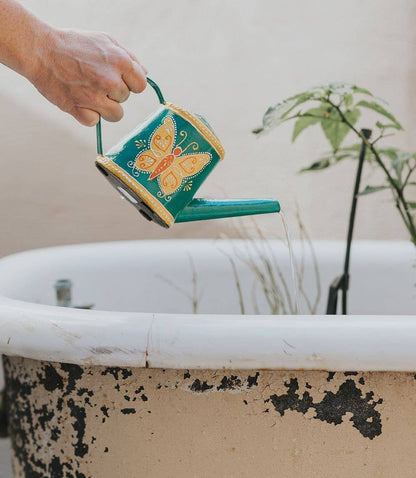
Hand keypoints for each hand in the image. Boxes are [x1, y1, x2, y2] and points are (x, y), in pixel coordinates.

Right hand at [28, 28, 147, 125]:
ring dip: (105, 108)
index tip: (119, 80)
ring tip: (90, 93)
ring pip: (115, 115)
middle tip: (95, 81)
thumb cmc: (73, 45)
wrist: (40, 50)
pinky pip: (94, 122)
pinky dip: (87, 114)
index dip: (130, 83)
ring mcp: (94, 96)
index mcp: (119, 61)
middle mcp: (109, 80)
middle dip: (114, 92)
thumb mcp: (105, 41)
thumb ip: (128, 57)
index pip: (140, 85)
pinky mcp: (78, 109)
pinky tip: (78, 100)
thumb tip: (144, 73)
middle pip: (125, 98)